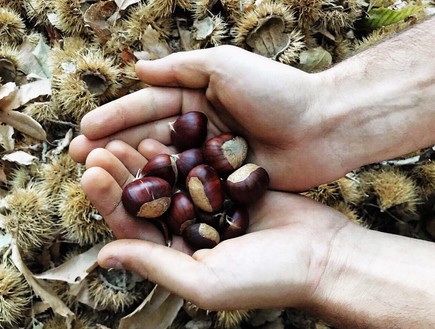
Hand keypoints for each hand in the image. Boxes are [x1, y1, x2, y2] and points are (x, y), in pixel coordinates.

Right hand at [69, 45, 353, 190]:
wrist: (323, 127)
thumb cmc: (276, 91)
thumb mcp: (224, 65)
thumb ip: (181, 69)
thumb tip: (137, 67)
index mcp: (197, 95)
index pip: (148, 107)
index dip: (117, 118)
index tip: (86, 130)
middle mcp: (200, 126)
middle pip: (150, 136)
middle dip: (115, 146)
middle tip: (81, 160)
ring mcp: (211, 156)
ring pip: (164, 164)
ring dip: (132, 171)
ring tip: (100, 180)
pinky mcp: (224, 181)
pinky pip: (188, 186)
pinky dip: (165, 191)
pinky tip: (141, 200)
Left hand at [81, 142, 350, 309]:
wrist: (322, 255)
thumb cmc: (266, 277)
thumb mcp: (205, 281)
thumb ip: (155, 265)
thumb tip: (104, 257)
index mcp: (177, 259)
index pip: (132, 228)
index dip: (109, 201)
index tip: (91, 172)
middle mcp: (188, 235)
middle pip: (145, 202)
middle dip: (121, 176)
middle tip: (98, 148)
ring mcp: (207, 210)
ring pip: (166, 183)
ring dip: (143, 162)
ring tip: (120, 139)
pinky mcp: (227, 190)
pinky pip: (195, 171)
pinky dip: (177, 156)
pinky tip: (158, 140)